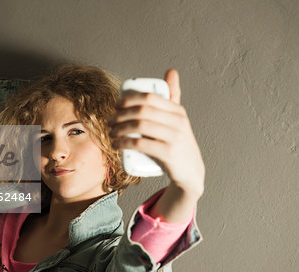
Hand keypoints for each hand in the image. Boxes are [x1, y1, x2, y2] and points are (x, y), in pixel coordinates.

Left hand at [108, 69, 204, 196]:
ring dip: (119, 128)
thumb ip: (173, 97)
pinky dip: (124, 143)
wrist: (190, 172)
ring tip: (111, 133)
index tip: (116, 106)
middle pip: (142, 111)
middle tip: (110, 122)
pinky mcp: (169, 153)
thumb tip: (171, 71)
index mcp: (178, 110)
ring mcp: (175, 137)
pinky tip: (116, 145)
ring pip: (140, 126)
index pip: (149, 97)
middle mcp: (178, 121)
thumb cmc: (178, 143)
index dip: (129, 99)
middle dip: (120, 115)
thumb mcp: (178, 119)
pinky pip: (141, 144)